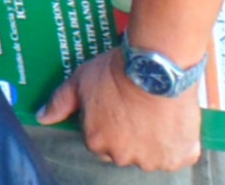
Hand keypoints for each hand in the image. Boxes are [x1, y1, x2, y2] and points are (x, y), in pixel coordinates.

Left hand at [37, 46, 201, 170]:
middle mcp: (123, 156)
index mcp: (97, 142)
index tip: (118, 108)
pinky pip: (181, 155)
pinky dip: (181, 144)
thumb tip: (43, 117)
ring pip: (152, 154)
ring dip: (155, 140)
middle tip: (137, 109)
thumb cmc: (118, 71)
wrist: (156, 66)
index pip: (100, 140)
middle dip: (130, 134)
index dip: (109, 123)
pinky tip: (175, 123)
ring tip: (157, 113)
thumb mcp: (81, 80)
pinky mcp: (180, 155)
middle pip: (125, 150)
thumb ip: (60, 102)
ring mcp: (153, 159)